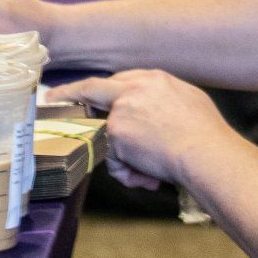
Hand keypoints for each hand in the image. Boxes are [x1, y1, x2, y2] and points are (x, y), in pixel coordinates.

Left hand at [65, 69, 225, 194]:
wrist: (204, 150)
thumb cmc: (206, 133)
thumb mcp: (189, 101)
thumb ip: (166, 100)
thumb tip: (158, 110)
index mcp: (154, 79)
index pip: (120, 80)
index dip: (105, 89)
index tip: (91, 91)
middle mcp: (134, 88)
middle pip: (95, 88)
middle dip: (71, 92)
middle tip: (52, 97)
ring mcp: (122, 109)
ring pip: (107, 134)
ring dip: (125, 159)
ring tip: (149, 174)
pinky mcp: (116, 132)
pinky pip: (113, 158)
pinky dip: (128, 173)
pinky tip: (148, 178)